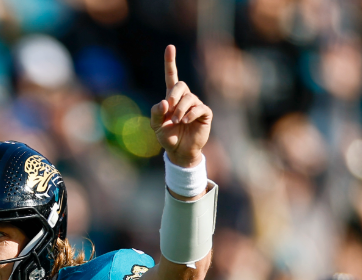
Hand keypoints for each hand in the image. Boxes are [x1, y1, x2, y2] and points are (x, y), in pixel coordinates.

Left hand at [151, 45, 212, 167]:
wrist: (179, 151)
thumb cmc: (167, 136)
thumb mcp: (156, 126)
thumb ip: (156, 113)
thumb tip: (164, 101)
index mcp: (171, 98)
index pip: (171, 76)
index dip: (170, 62)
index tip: (170, 47)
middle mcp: (185, 98)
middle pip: (180, 85)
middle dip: (173, 95)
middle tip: (169, 108)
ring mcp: (195, 105)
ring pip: (189, 98)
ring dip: (180, 110)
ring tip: (176, 122)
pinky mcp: (204, 113)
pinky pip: (199, 108)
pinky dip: (190, 114)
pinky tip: (185, 122)